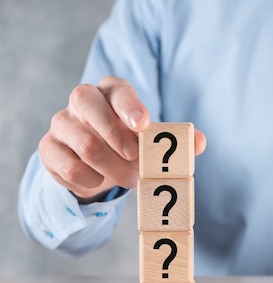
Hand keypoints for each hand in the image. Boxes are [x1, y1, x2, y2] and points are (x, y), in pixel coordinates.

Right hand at [39, 76, 206, 201]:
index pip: (117, 89)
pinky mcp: (50, 148)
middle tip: (136, 159)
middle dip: (115, 134)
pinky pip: (68, 165)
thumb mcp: (154, 141)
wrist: (96, 166)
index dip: (129, 105)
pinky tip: (100, 181)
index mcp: (111, 91)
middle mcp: (83, 100)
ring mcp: (62, 122)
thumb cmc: (130, 145)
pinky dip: (89, 179)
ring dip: (111, 167)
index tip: (144, 124)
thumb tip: (200, 142)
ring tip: (130, 180)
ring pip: (83, 142)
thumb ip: (178, 141)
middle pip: (87, 102)